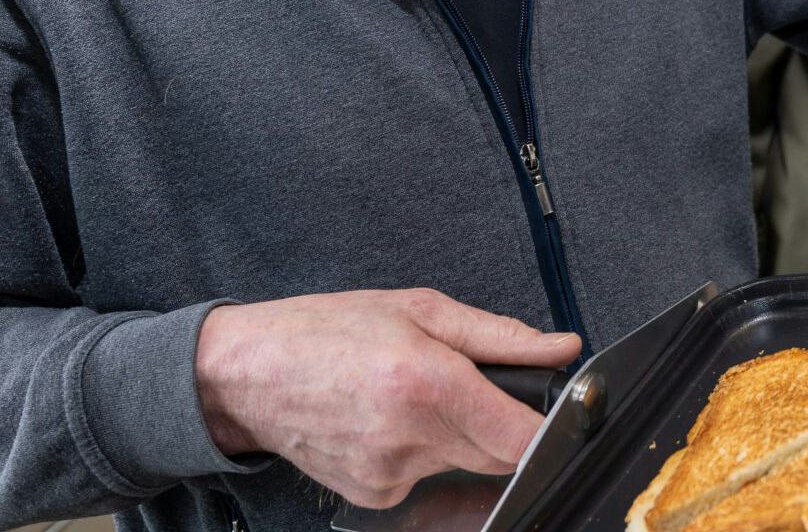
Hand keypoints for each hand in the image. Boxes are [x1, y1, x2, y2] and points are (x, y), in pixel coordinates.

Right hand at [194, 288, 580, 508]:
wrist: (247, 375)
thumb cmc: (326, 331)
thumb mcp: (419, 309)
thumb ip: (499, 335)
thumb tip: (560, 349)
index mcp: (427, 383)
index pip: (522, 437)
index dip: (547, 425)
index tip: (549, 407)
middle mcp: (410, 438)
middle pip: (500, 453)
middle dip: (500, 420)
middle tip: (468, 384)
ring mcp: (390, 476)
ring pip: (464, 464)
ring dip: (459, 434)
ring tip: (414, 394)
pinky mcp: (375, 497)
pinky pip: (427, 476)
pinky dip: (424, 451)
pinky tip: (390, 421)